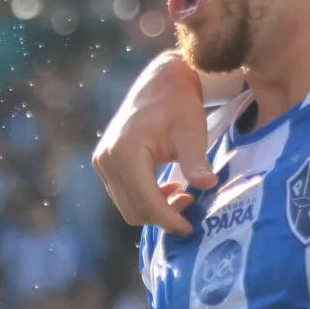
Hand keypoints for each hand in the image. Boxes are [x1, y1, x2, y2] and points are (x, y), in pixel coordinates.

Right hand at [91, 52, 215, 234]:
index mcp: (125, 152)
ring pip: (128, 206)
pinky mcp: (105, 163)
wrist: (161, 82)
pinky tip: (168, 189)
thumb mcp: (192, 132)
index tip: (190, 227)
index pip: (146, 201)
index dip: (169, 219)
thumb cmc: (179, 104)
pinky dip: (145, 199)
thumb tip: (207, 186)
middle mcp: (107, 159)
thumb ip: (196, 161)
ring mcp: (102, 161)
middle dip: (162, 216)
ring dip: (155, 210)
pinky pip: (123, 194)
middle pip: (133, 209)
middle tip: (190, 206)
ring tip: (183, 196)